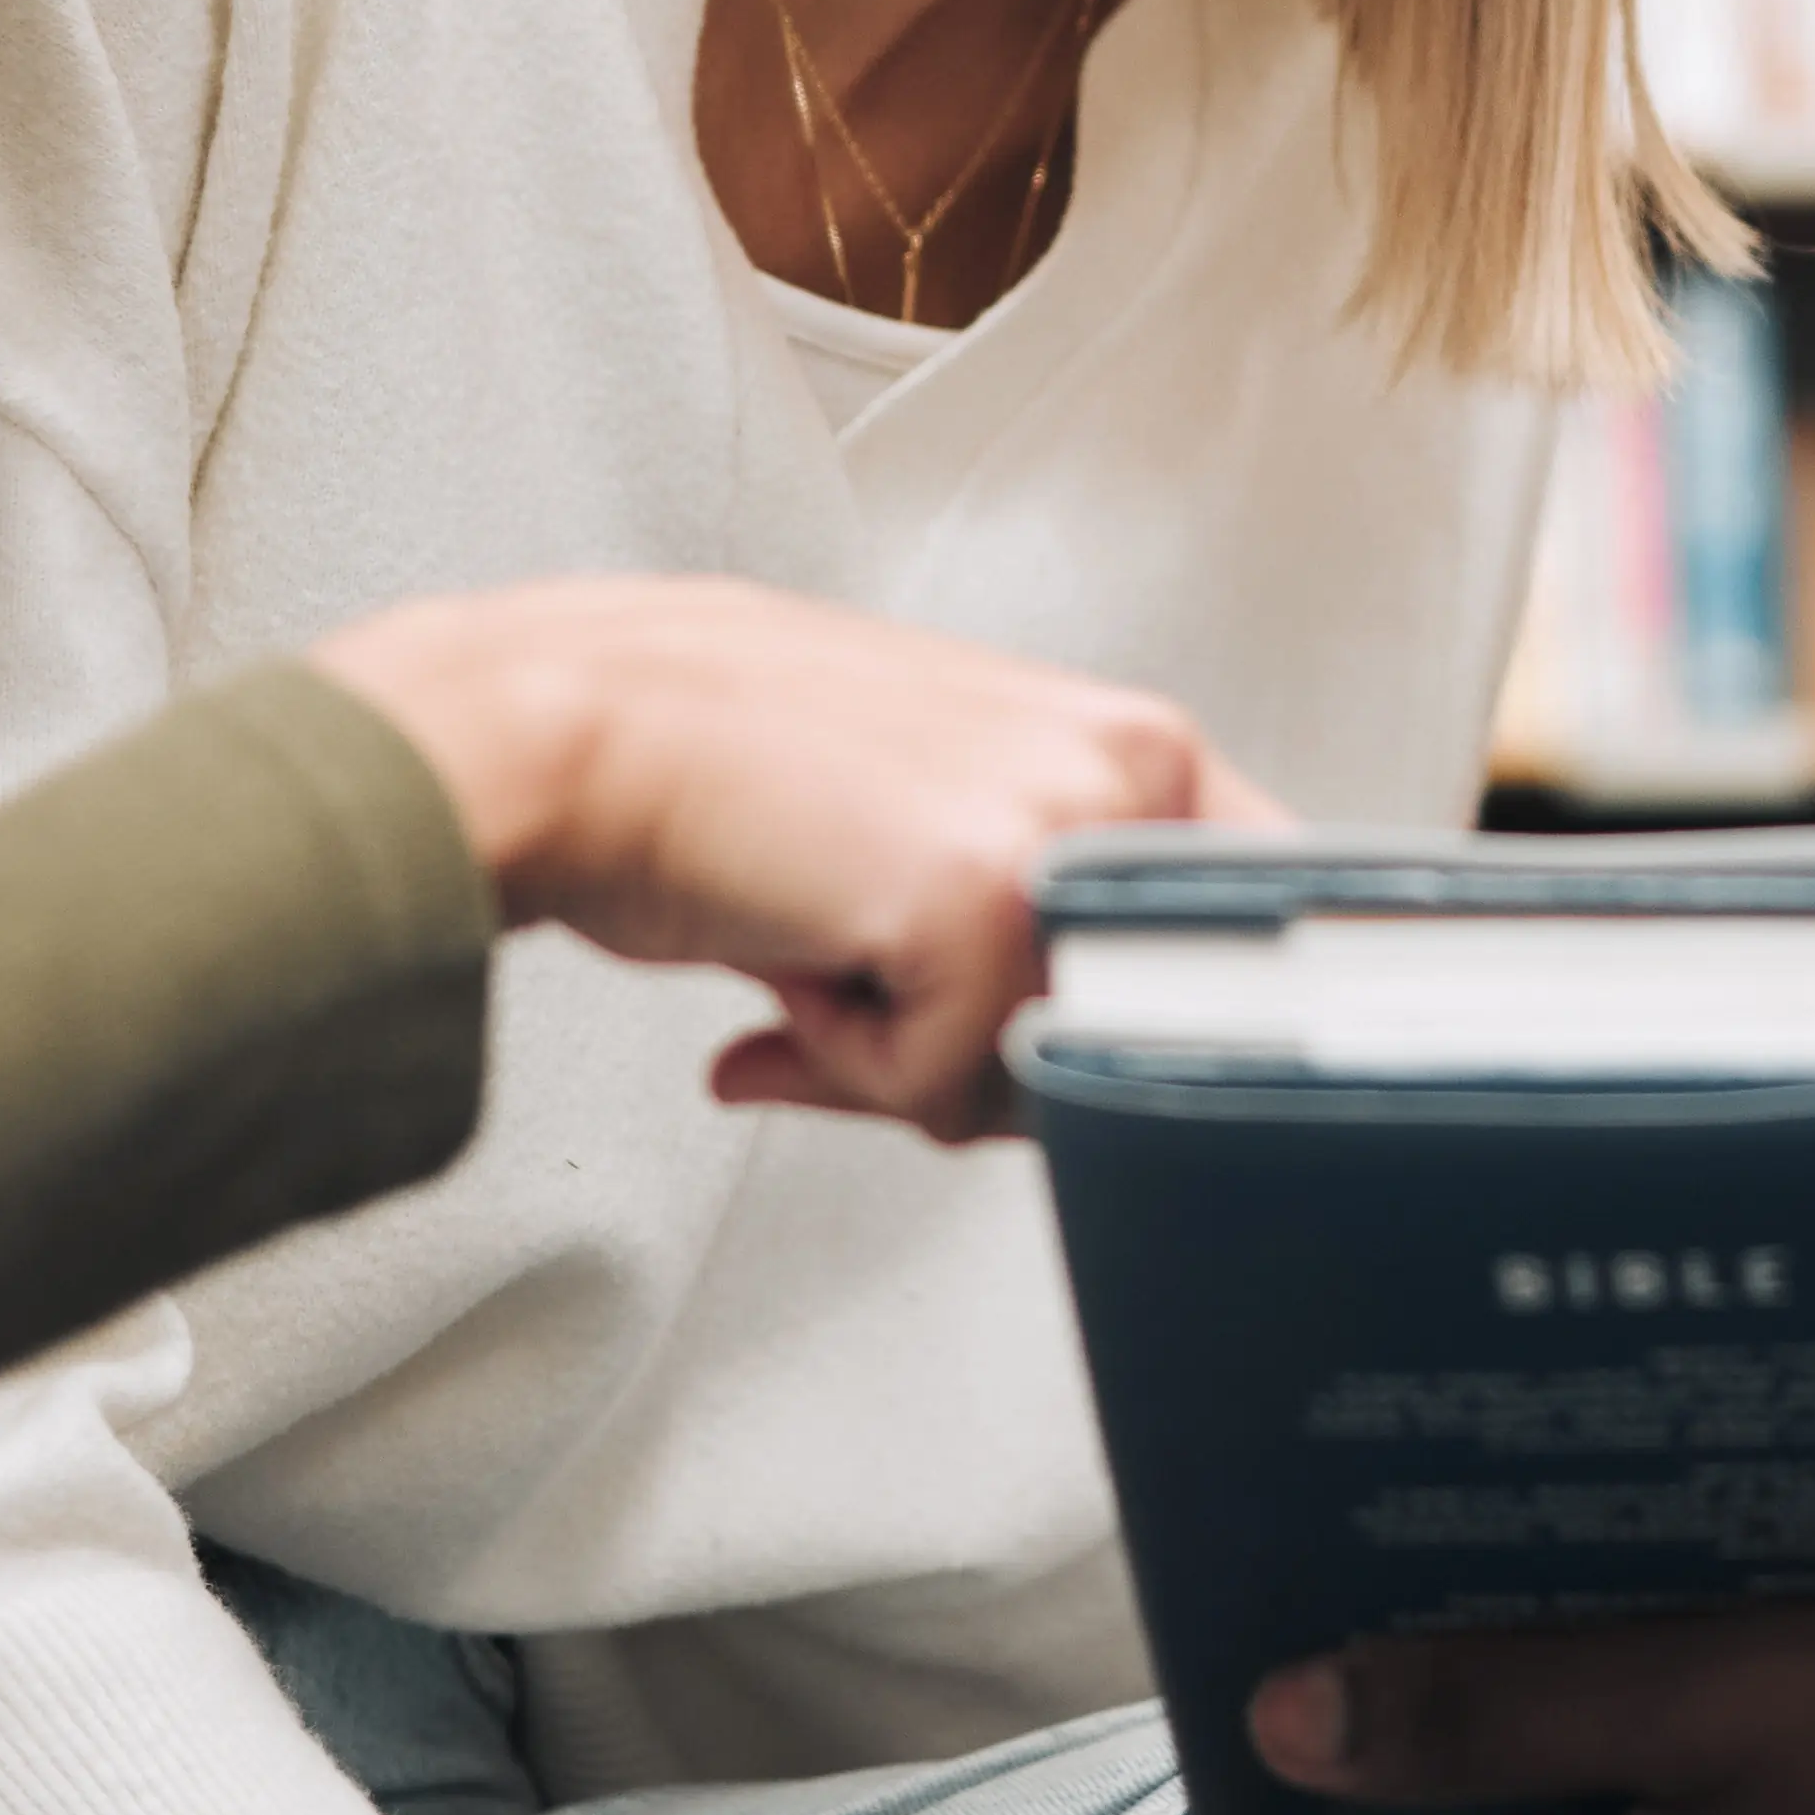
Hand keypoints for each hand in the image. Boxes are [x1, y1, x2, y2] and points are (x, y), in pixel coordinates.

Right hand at [309, 576, 1272, 1137]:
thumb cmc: (713, 770)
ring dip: (924, 1056)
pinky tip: (794, 955)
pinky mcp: (989, 902)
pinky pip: (948, 1085)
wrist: (570, 729)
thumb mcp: (914, 826)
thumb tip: (1049, 1084)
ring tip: (829, 949)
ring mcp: (1069, 829)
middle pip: (1151, 1032)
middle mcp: (1125, 765)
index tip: (1103, 1060)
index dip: (1171, 1031)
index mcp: (1124, 743)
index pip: (1244, 939)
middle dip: (1011, 1058)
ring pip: (1050, 1067)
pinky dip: (852, 1060)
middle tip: (884, 984)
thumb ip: (1013, 937)